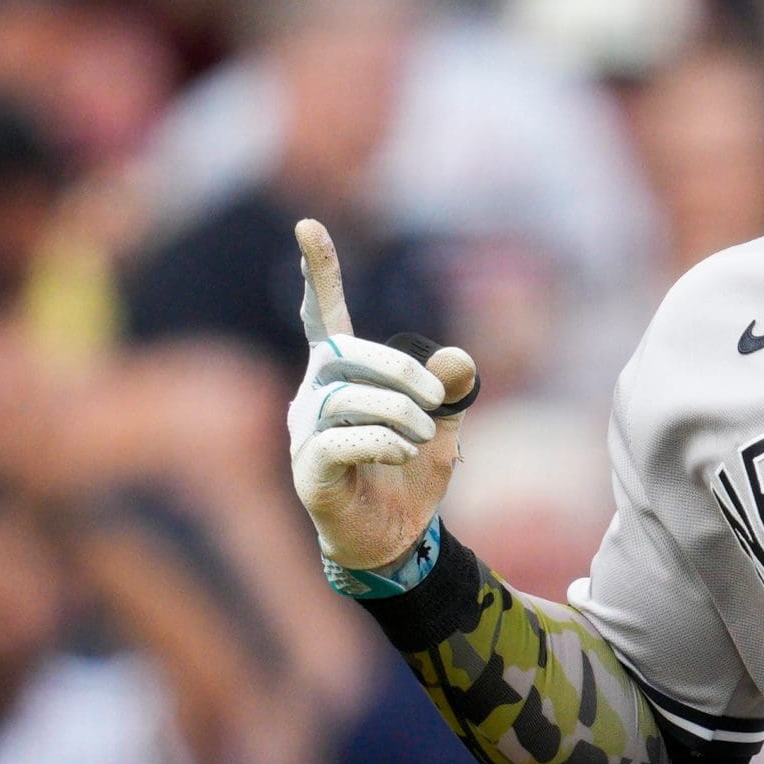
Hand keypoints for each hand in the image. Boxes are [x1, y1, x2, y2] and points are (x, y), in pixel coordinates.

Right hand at [288, 219, 478, 577]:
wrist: (395, 538)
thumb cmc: (409, 475)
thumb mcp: (442, 424)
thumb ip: (448, 390)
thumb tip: (459, 358)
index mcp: (340, 376)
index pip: (323, 315)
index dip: (319, 273)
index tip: (308, 225)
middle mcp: (312, 397)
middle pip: (346, 354)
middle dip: (400, 371)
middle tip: (436, 401)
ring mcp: (304, 434)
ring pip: (348, 399)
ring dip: (399, 415)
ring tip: (423, 438)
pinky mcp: (309, 471)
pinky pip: (341, 440)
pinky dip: (384, 443)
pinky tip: (403, 454)